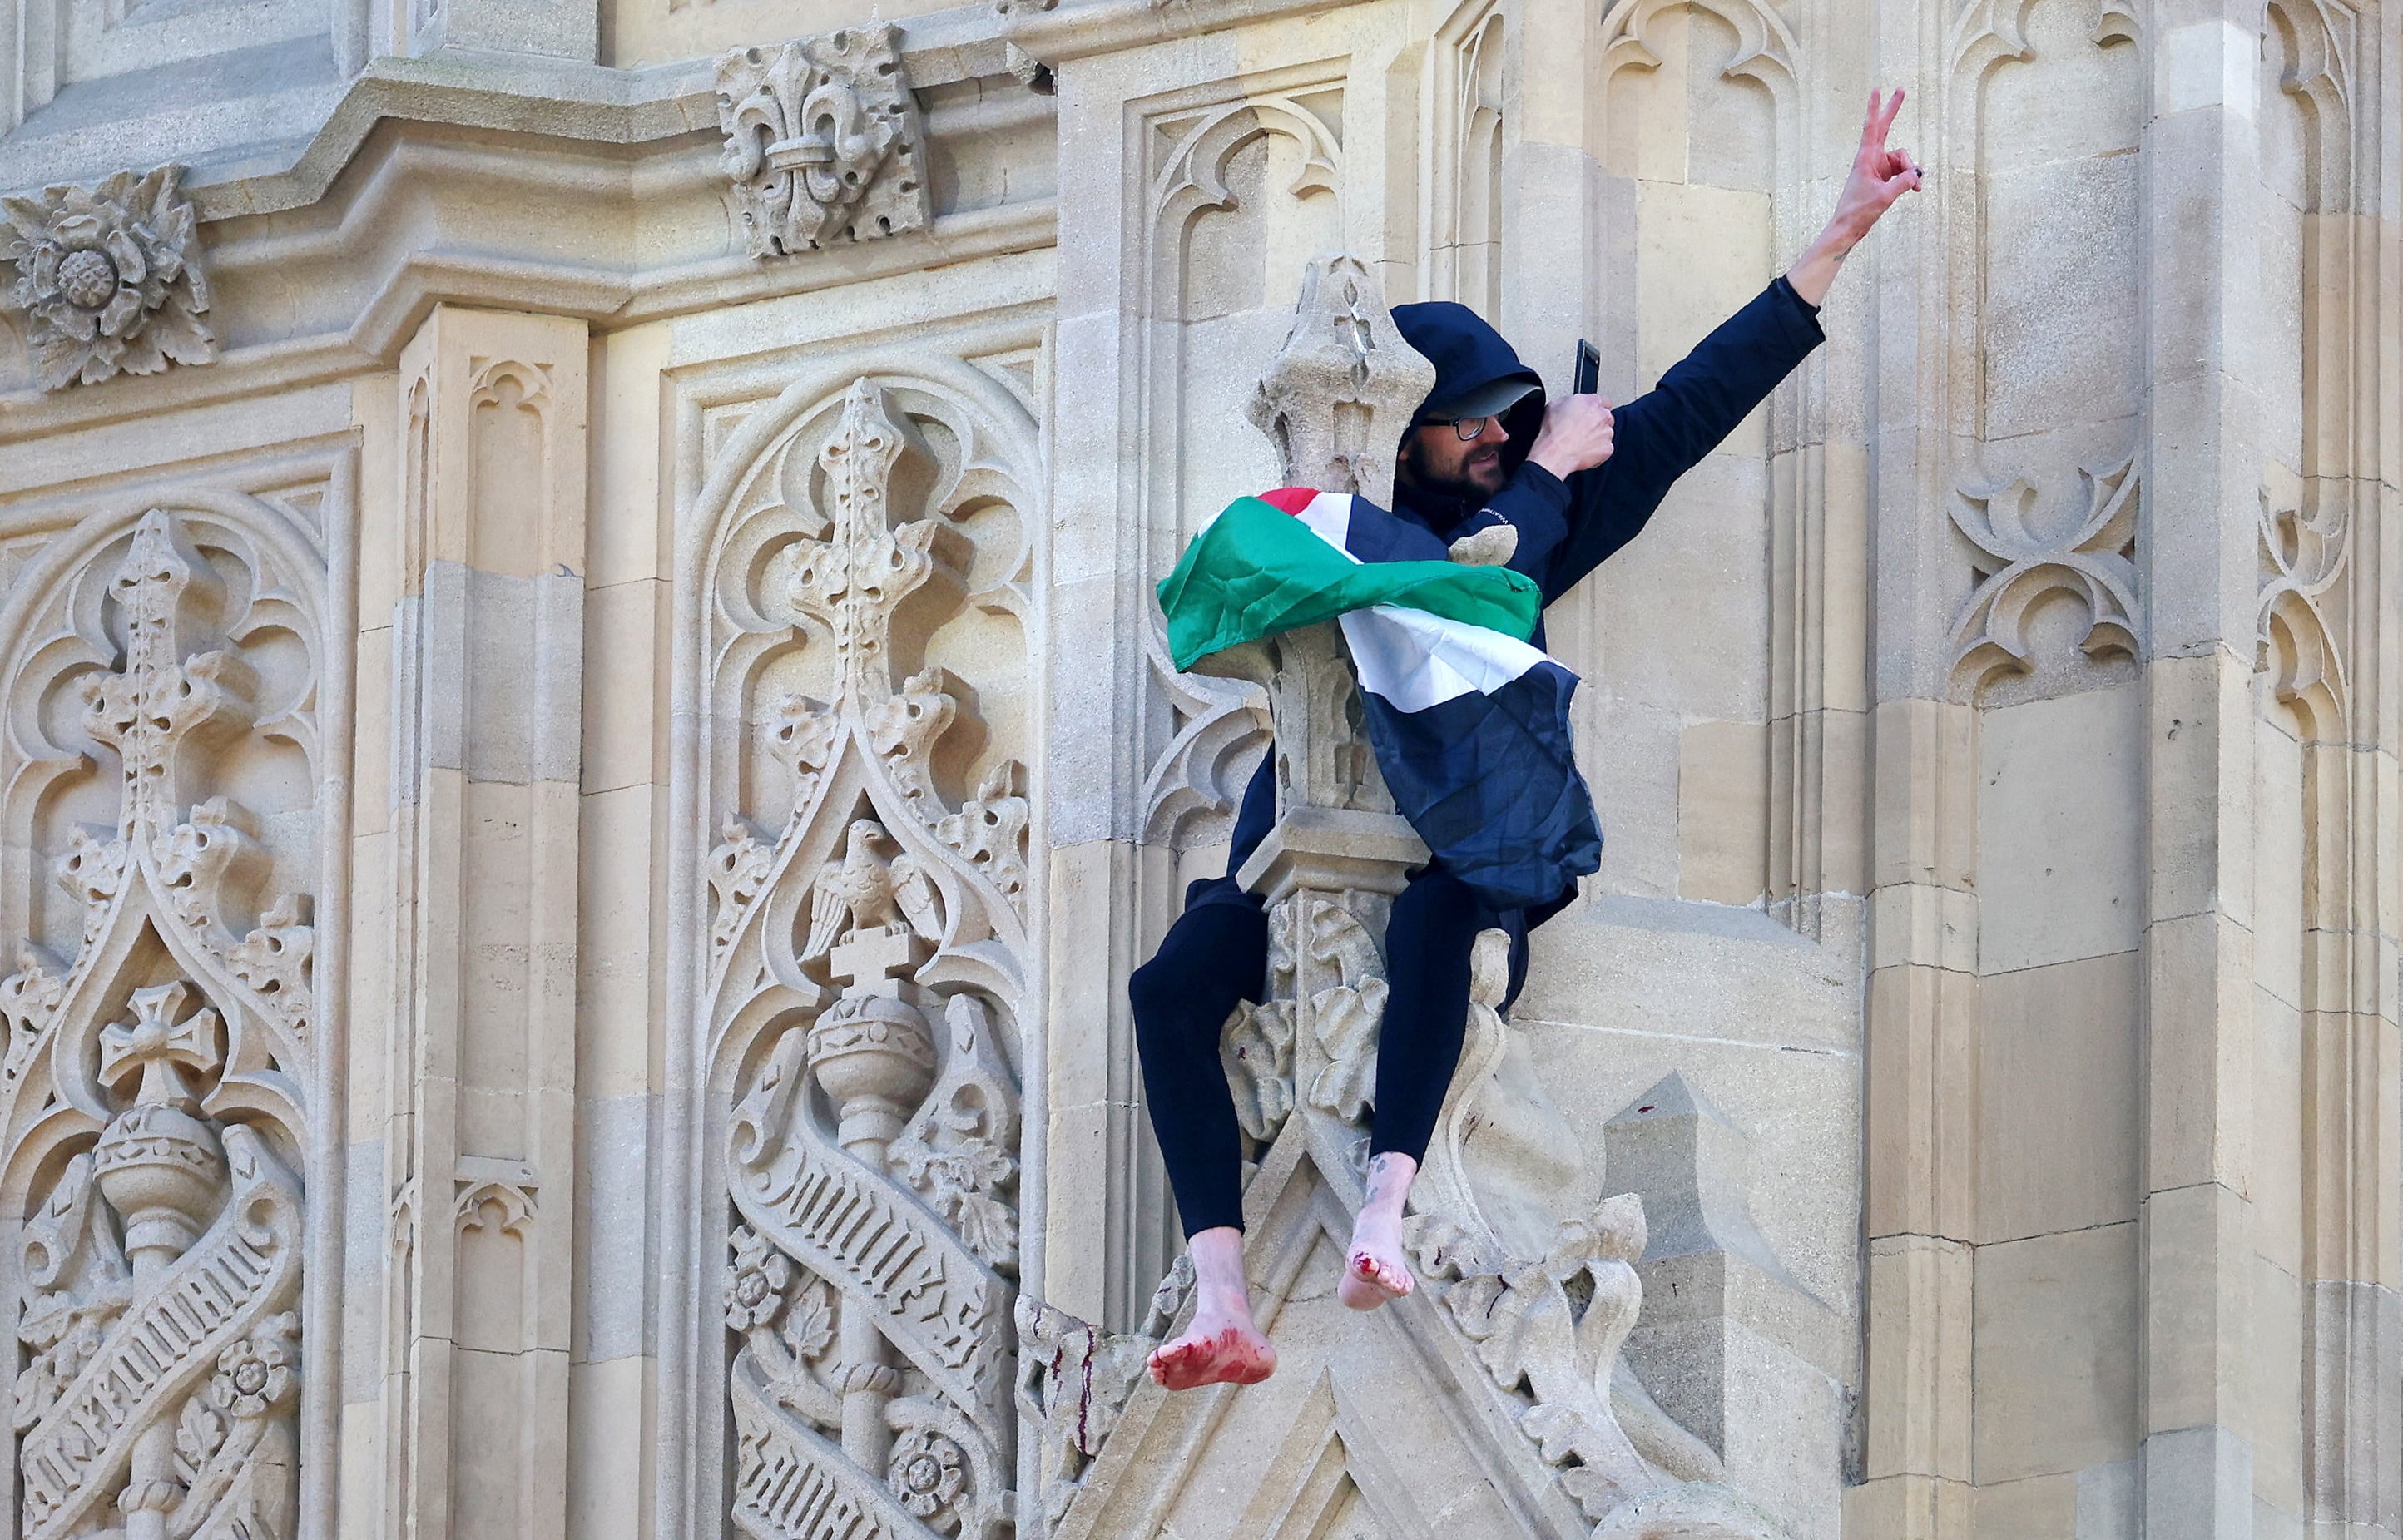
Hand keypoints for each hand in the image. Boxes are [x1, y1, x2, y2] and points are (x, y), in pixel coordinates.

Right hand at [1527, 394, 1614, 479]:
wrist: (1555, 453)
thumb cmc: (1554, 431)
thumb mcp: (1555, 405)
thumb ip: (1569, 402)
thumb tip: (1569, 405)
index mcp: (1592, 402)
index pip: (1603, 401)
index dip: (1595, 409)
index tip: (1589, 414)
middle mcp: (1603, 416)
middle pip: (1606, 418)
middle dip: (1597, 423)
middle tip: (1582, 429)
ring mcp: (1607, 433)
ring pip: (1606, 433)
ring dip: (1597, 437)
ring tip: (1580, 442)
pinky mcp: (1607, 448)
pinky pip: (1605, 449)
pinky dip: (1597, 451)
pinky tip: (1583, 451)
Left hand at [1786, 88, 1922, 305]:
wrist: (1848, 227)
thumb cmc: (1860, 211)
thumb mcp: (1885, 196)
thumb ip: (1903, 182)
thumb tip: (1916, 174)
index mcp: (1866, 158)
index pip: (1872, 127)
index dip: (1875, 108)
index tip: (1876, 90)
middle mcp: (1872, 159)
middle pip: (1885, 129)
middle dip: (1893, 110)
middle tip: (1901, 89)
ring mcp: (1878, 167)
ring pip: (1902, 160)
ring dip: (1911, 172)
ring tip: (1916, 188)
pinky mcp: (1883, 178)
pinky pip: (1902, 172)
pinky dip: (1909, 180)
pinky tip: (1916, 190)